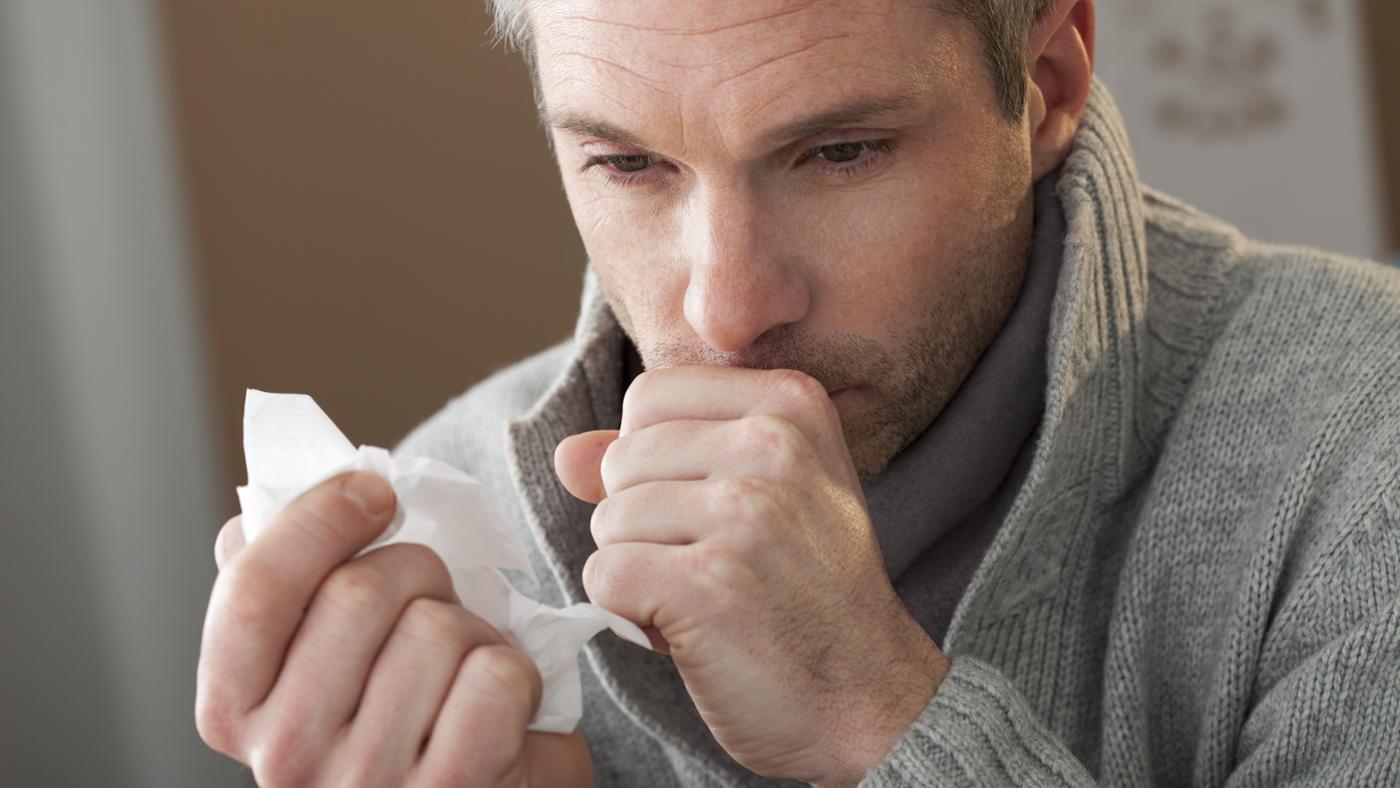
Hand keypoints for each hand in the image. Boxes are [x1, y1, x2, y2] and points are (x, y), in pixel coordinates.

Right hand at [196, 471, 591, 786]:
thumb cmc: (400, 710)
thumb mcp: (323, 651)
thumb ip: (280, 585)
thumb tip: (255, 515)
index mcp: (236, 709)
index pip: (256, 589)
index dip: (319, 518)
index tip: (373, 492)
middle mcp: (285, 758)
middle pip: (358, 593)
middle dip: (417, 572)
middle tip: (432, 604)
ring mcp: (367, 782)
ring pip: (436, 628)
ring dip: (473, 630)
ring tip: (464, 668)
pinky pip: (495, 677)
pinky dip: (518, 674)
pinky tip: (503, 707)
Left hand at [555, 367, 947, 786]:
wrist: (871, 698)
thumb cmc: (810, 596)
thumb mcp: (763, 495)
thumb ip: (664, 458)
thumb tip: (567, 452)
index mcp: (790, 403)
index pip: (649, 395)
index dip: (651, 460)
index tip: (707, 509)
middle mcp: (772, 442)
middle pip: (622, 459)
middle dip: (642, 523)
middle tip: (714, 566)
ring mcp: (744, 512)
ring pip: (608, 520)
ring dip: (639, 571)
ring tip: (707, 599)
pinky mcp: (708, 583)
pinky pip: (604, 575)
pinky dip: (629, 614)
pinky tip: (688, 630)